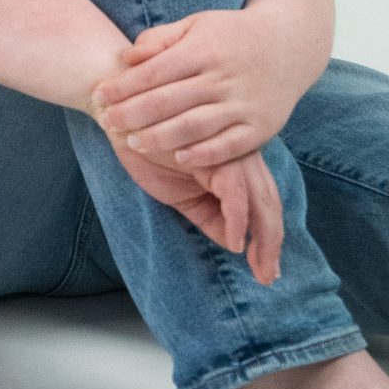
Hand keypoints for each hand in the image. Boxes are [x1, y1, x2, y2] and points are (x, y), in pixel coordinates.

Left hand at [92, 8, 310, 168]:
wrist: (291, 44)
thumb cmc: (231, 35)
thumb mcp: (197, 24)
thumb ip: (161, 39)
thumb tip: (128, 58)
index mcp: (204, 49)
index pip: (155, 71)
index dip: (123, 86)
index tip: (99, 96)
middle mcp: (224, 77)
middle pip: (170, 101)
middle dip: (132, 114)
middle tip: (106, 123)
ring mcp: (244, 103)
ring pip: (196, 126)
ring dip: (161, 137)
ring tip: (133, 143)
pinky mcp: (261, 126)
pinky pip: (229, 145)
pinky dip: (204, 154)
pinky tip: (179, 158)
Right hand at [107, 135, 282, 285]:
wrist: (116, 111)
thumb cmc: (145, 145)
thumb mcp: (179, 189)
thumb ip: (207, 212)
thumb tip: (233, 242)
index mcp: (235, 157)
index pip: (262, 200)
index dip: (268, 236)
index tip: (265, 268)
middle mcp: (240, 151)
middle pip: (269, 202)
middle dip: (271, 243)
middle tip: (268, 277)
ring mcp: (229, 149)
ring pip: (260, 199)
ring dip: (263, 239)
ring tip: (260, 269)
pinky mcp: (213, 150)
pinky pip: (235, 191)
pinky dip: (238, 219)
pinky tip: (236, 243)